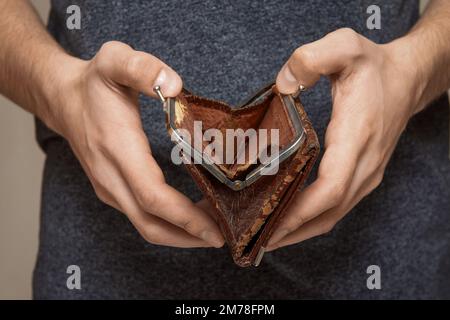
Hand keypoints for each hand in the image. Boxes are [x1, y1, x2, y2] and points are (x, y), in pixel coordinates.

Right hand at [45, 41, 223, 247]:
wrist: (63, 99)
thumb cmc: (93, 82)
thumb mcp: (116, 60)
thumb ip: (143, 68)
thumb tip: (174, 86)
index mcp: (117, 149)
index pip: (152, 195)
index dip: (185, 216)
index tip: (214, 227)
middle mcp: (111, 177)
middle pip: (150, 224)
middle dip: (188, 236)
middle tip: (224, 236)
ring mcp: (109, 188)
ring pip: (146, 225)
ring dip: (181, 233)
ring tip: (214, 227)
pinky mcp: (112, 190)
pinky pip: (142, 216)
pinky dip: (169, 223)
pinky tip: (192, 214)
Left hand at [268, 28, 421, 249]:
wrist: (407, 78)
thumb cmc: (374, 67)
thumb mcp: (344, 46)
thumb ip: (310, 59)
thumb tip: (282, 86)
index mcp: (357, 137)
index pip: (331, 187)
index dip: (301, 210)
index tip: (271, 224)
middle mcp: (365, 164)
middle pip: (329, 213)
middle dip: (292, 231)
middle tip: (255, 241)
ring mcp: (367, 174)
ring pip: (333, 215)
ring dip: (301, 231)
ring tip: (265, 237)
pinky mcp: (363, 175)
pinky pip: (337, 207)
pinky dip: (313, 219)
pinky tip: (290, 220)